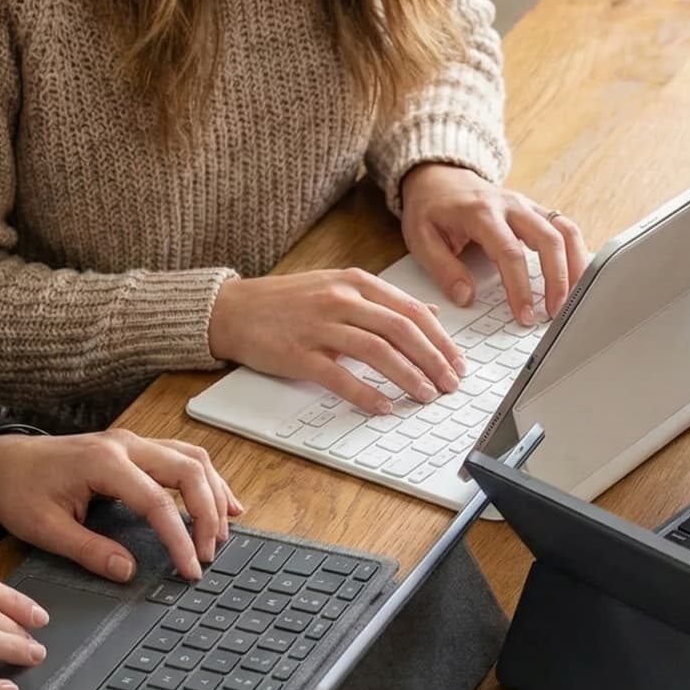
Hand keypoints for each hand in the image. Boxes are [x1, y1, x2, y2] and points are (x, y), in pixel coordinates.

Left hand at [0, 429, 240, 581]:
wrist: (0, 461)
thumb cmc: (19, 491)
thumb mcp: (45, 528)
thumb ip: (89, 550)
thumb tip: (129, 572)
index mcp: (104, 463)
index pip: (157, 502)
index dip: (180, 538)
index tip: (190, 569)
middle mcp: (126, 445)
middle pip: (188, 471)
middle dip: (207, 514)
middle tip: (210, 554)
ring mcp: (133, 442)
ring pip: (192, 458)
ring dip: (214, 493)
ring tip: (224, 532)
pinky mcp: (134, 448)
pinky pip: (183, 456)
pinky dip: (206, 479)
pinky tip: (222, 501)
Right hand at [208, 268, 465, 415]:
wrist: (232, 309)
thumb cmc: (287, 301)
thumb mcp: (338, 286)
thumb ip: (383, 300)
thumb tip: (430, 316)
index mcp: (355, 282)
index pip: (411, 310)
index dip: (440, 339)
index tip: (458, 362)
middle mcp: (340, 299)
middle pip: (401, 330)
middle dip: (433, 360)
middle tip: (450, 384)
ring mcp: (319, 326)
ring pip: (376, 350)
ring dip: (407, 376)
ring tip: (425, 396)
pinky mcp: (298, 354)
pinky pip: (339, 376)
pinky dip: (365, 393)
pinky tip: (383, 407)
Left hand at [399, 164, 590, 324]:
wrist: (438, 177)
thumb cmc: (430, 208)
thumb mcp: (421, 238)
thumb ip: (443, 268)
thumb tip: (466, 297)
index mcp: (481, 213)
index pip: (510, 253)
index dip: (520, 287)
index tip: (524, 314)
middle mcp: (510, 205)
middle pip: (549, 239)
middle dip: (558, 279)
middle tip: (555, 313)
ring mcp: (527, 206)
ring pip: (565, 230)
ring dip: (576, 265)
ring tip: (576, 298)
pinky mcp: (535, 211)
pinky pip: (565, 228)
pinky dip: (577, 252)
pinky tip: (578, 277)